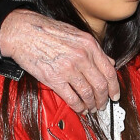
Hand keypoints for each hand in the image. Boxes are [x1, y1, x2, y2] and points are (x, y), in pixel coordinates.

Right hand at [0, 9, 119, 113]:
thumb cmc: (48, 31)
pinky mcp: (54, 78)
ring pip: (88, 93)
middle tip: (103, 105)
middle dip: (104, 99)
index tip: (115, 95)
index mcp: (89, 45)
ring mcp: (69, 68)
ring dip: (92, 105)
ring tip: (91, 109)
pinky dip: (78, 107)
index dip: (114, 87)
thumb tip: (109, 62)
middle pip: (100, 85)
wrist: (24, 32)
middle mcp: (82, 56)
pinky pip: (72, 98)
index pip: (109, 71)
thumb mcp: (77, 34)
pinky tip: (80, 109)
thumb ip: (95, 49)